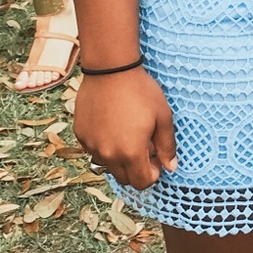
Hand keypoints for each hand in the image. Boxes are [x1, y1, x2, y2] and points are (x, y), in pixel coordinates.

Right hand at [73, 69, 176, 189]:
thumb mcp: (163, 116)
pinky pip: (94, 149)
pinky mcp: (81, 135)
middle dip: (137, 169)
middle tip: (144, 148)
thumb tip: (171, 167)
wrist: (110, 69)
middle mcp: (108, 155)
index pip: (142, 183)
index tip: (156, 159)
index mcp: (131, 153)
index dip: (153, 174)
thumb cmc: (140, 91)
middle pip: (124, 178)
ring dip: (119, 158)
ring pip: (108, 165)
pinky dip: (104, 145)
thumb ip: (167, 145)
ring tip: (127, 134)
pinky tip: (112, 125)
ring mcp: (92, 146)